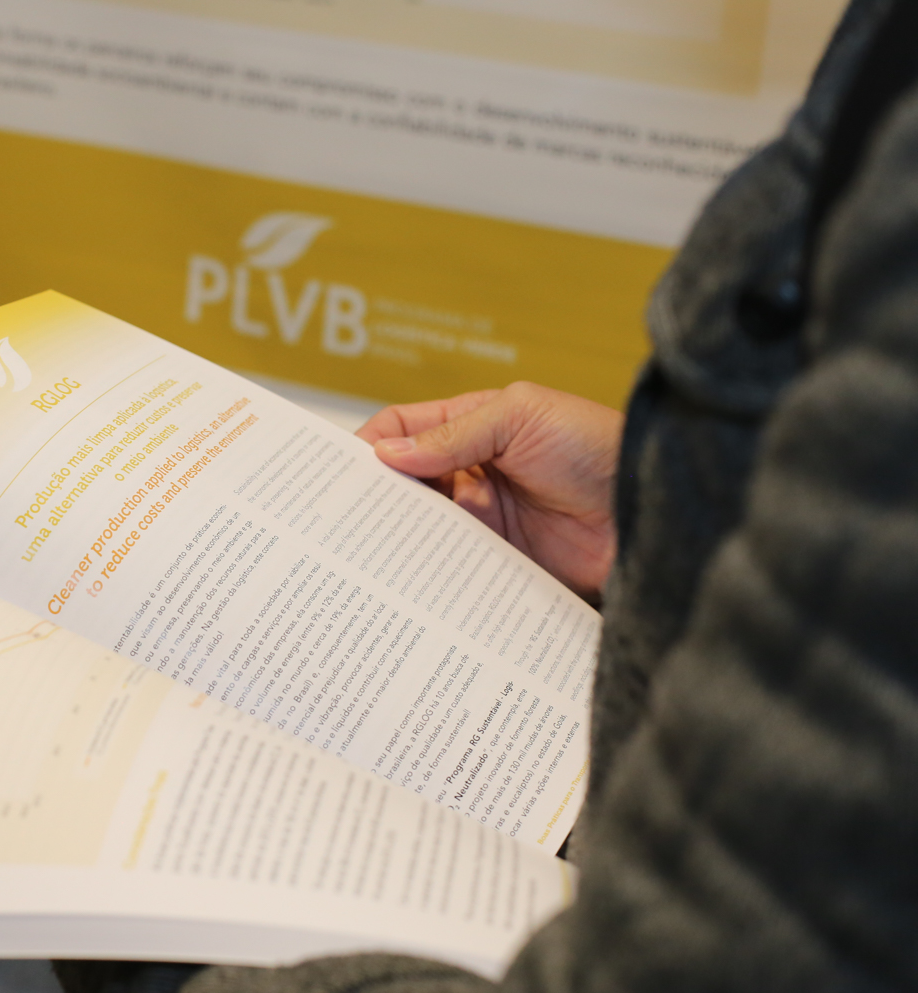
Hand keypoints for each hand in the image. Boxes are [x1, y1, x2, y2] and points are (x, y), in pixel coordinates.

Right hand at [357, 382, 621, 601]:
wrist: (653, 510)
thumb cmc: (599, 447)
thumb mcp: (521, 417)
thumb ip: (455, 433)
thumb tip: (388, 452)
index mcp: (472, 426)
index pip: (403, 429)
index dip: (370, 443)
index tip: (340, 468)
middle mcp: (471, 472)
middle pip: (403, 482)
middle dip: (372, 494)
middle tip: (339, 514)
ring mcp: (482, 519)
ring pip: (419, 527)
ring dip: (395, 534)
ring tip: (364, 548)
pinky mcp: (496, 561)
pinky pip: (449, 565)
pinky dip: (426, 570)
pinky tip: (408, 574)